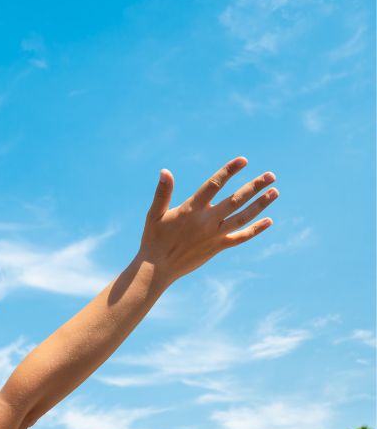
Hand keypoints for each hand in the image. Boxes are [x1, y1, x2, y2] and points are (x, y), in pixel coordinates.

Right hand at [139, 156, 277, 284]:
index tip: (243, 160)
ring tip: (275, 192)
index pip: (214, 185)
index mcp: (192, 209)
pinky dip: (255, 229)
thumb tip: (165, 172)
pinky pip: (240, 237)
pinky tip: (269, 221)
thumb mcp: (154, 214)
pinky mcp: (217, 247)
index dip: (229, 171)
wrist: (157, 268)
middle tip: (271, 175)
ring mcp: (214, 235)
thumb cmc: (153, 239)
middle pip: (236, 200)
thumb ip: (162, 193)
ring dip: (260, 204)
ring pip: (243, 217)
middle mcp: (206, 221)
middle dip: (254, 186)